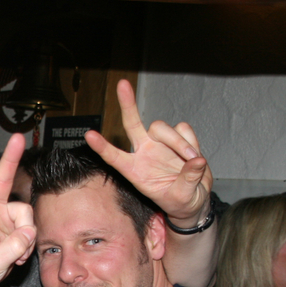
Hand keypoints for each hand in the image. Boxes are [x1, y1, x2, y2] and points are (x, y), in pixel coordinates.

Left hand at [0, 134, 35, 286]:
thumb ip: (11, 248)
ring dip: (25, 237)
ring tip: (14, 256)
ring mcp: (4, 215)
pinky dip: (28, 245)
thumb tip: (29, 232)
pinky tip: (17, 256)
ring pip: (26, 214)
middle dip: (11, 158)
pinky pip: (31, 229)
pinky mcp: (16, 225)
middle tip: (17, 137)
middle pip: (2, 179)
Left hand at [85, 80, 212, 226]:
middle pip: (132, 124)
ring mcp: (160, 143)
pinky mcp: (178, 137)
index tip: (88, 135)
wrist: (195, 199)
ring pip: (163, 128)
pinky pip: (184, 129)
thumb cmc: (182, 202)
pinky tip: (195, 157)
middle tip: (122, 84)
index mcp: (136, 171)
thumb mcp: (183, 198)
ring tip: (192, 161)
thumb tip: (197, 160)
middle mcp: (145, 153)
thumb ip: (188, 179)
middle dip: (128, 104)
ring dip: (179, 143)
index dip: (102, 147)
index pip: (114, 157)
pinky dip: (191, 141)